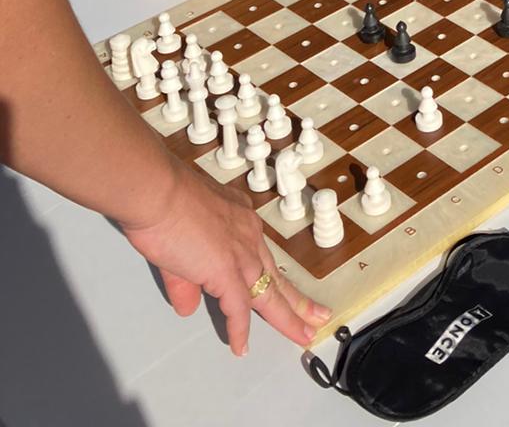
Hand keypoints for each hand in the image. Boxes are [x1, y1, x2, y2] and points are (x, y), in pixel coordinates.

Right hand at [120, 158, 328, 355]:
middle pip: (276, 276)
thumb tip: (188, 305)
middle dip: (296, 300)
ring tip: (304, 334)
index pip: (261, 256)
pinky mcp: (226, 271)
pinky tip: (240, 347)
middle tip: (317, 315)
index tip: (282, 287)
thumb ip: (185, 281)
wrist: (159, 191)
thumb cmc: (165, 203)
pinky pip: (237, 309)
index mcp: (240, 222)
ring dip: (287, 318)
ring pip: (269, 293)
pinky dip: (239, 330)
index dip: (271, 275)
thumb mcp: (179, 243)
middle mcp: (248, 236)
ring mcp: (240, 254)